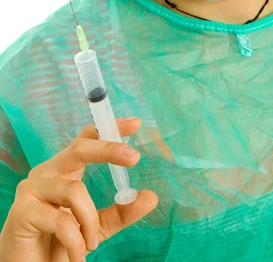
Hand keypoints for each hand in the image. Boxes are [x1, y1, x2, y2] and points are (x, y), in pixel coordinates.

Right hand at [0, 117, 157, 261]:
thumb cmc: (60, 243)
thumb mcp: (96, 226)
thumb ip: (121, 212)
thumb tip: (150, 197)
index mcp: (65, 170)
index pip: (86, 140)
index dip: (109, 129)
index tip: (135, 123)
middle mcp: (48, 172)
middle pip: (79, 148)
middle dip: (108, 149)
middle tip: (134, 158)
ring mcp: (32, 188)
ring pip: (75, 191)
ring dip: (90, 222)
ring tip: (90, 244)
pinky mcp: (21, 210)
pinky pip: (62, 220)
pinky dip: (76, 241)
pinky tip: (77, 254)